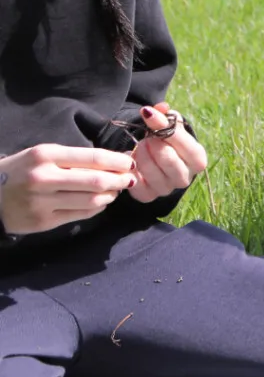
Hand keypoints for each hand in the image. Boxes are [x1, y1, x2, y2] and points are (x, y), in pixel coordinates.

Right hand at [0, 144, 136, 235]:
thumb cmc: (22, 170)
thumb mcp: (42, 155)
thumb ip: (74, 157)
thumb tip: (113, 161)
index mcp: (45, 156)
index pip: (93, 157)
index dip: (118, 161)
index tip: (129, 163)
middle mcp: (44, 178)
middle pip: (97, 181)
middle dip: (120, 180)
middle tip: (130, 179)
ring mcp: (43, 202)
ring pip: (92, 200)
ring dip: (111, 195)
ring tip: (116, 190)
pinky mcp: (43, 221)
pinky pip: (81, 215)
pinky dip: (98, 208)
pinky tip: (101, 202)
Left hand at [128, 104, 208, 201]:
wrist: (159, 165)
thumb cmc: (168, 143)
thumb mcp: (171, 128)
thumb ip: (167, 117)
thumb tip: (160, 108)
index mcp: (198, 160)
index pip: (182, 141)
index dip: (163, 126)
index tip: (147, 113)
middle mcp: (186, 178)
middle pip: (166, 157)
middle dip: (151, 142)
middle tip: (146, 138)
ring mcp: (167, 189)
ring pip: (149, 168)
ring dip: (139, 153)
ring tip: (139, 147)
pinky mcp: (148, 196)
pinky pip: (135, 180)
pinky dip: (130, 167)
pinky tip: (133, 161)